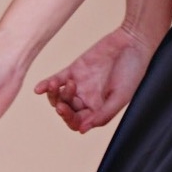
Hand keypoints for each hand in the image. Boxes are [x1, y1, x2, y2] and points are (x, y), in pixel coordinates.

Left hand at [33, 26, 153, 133]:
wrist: (133, 41)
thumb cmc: (133, 70)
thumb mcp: (121, 96)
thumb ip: (103, 114)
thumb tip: (82, 130)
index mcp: (99, 108)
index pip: (78, 122)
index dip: (70, 120)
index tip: (67, 112)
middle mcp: (88, 98)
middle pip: (67, 111)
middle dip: (62, 109)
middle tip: (61, 104)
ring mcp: (80, 84)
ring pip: (60, 96)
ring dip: (55, 95)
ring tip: (57, 85)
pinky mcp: (75, 69)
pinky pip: (58, 79)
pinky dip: (47, 84)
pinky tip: (39, 88)